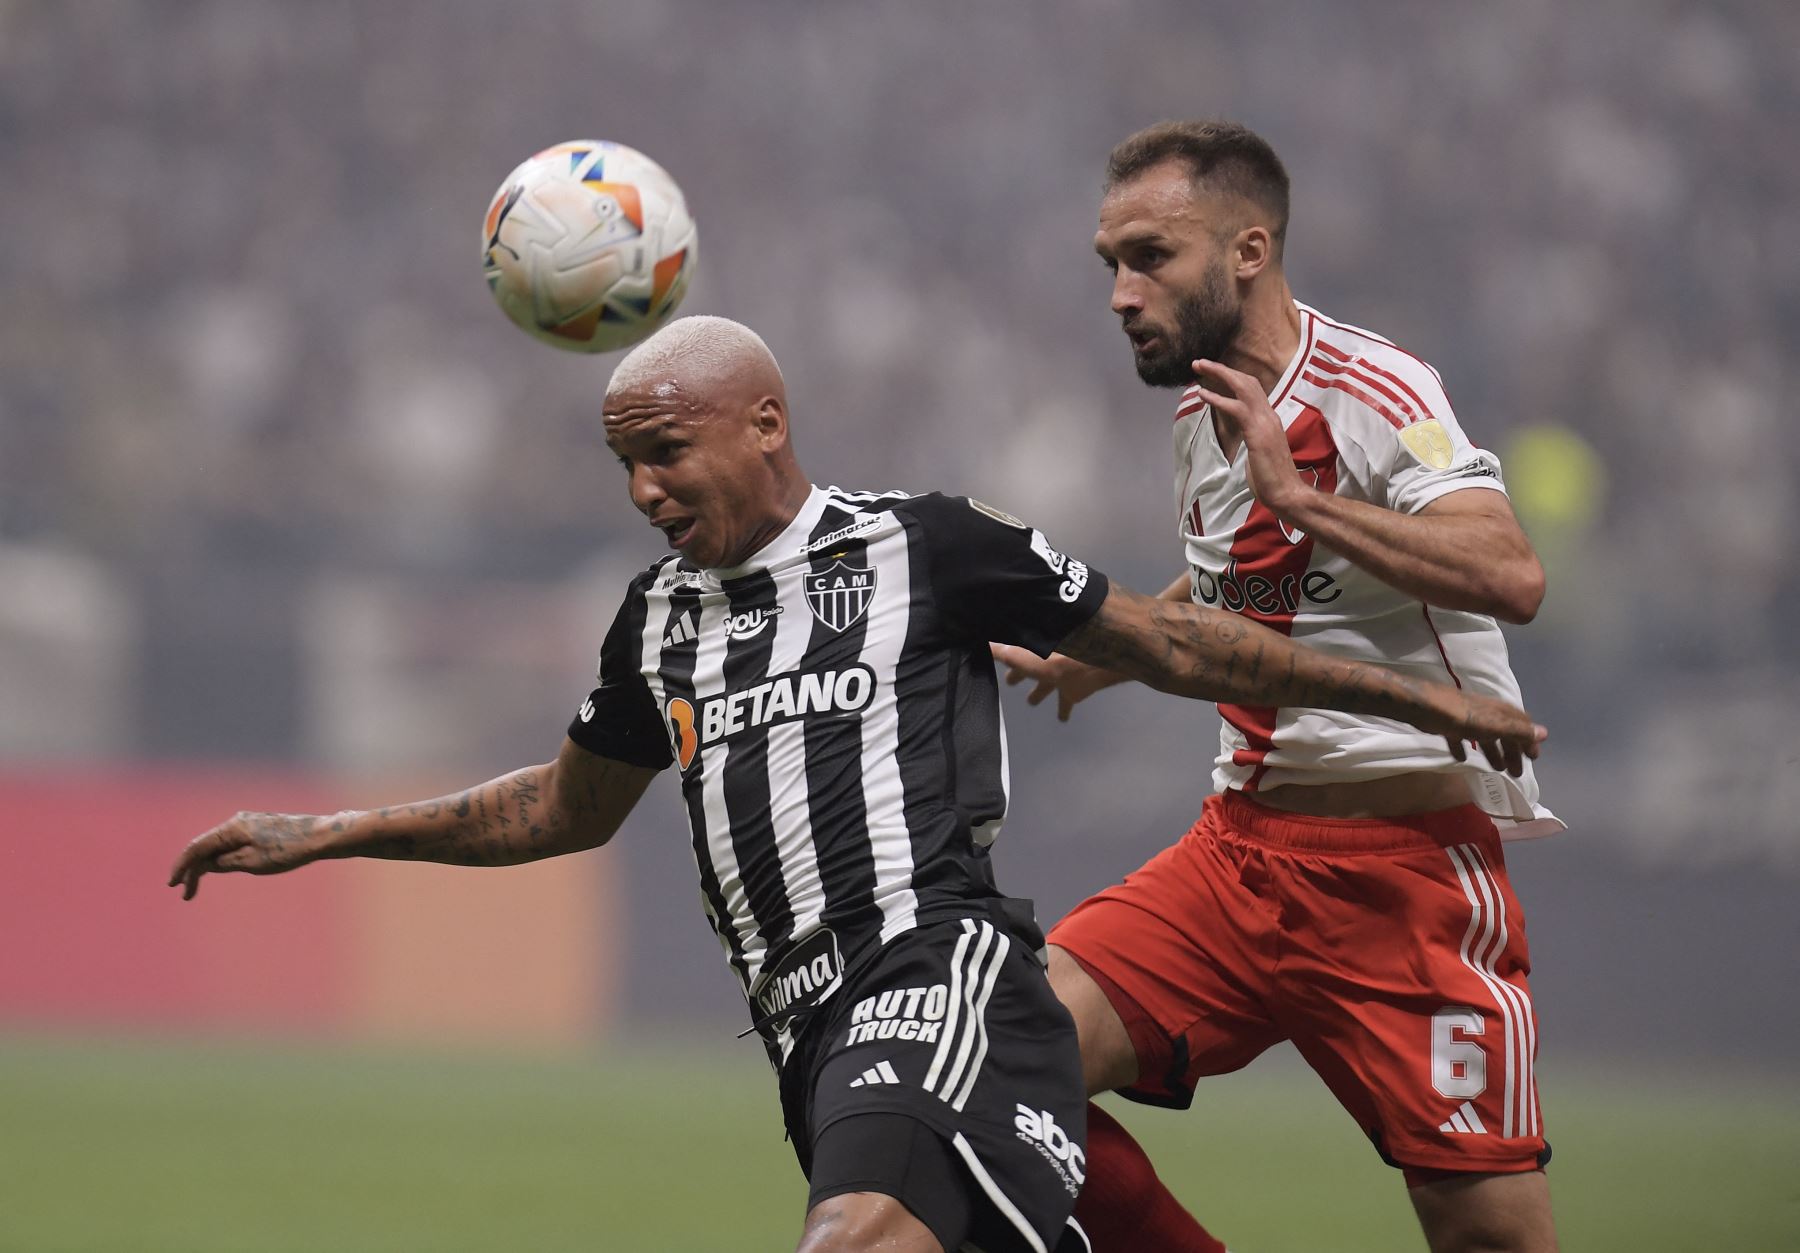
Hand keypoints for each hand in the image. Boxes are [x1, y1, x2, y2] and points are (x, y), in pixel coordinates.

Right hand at [167, 812, 327, 899]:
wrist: (321, 836)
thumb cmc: (289, 850)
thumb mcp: (252, 862)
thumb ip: (226, 862)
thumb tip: (207, 864)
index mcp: (233, 827)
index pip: (198, 847)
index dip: (183, 866)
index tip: (173, 884)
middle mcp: (237, 822)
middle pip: (206, 847)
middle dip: (193, 869)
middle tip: (185, 894)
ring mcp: (248, 825)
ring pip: (218, 846)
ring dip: (206, 866)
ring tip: (195, 888)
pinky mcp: (258, 830)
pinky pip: (232, 845)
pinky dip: (221, 859)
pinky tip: (217, 871)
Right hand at [991, 643, 1121, 721]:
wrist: (1081, 666)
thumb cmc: (1047, 657)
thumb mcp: (1015, 653)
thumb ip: (998, 651)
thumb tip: (981, 644)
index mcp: (1030, 652)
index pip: (1014, 653)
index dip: (1005, 658)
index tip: (997, 662)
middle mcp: (1045, 662)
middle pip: (1030, 670)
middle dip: (1020, 675)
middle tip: (1010, 683)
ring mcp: (1059, 677)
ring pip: (1046, 685)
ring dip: (1039, 693)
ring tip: (1031, 702)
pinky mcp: (1071, 691)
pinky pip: (1065, 702)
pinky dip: (1063, 710)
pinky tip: (1062, 718)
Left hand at [1192, 358, 1307, 515]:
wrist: (1287, 494)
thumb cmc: (1272, 478)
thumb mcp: (1260, 452)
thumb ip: (1253, 438)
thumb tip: (1244, 434)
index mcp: (1270, 419)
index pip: (1252, 389)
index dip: (1233, 378)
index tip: (1214, 372)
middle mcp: (1269, 415)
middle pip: (1247, 381)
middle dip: (1222, 369)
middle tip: (1200, 362)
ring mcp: (1266, 423)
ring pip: (1243, 387)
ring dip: (1219, 374)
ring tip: (1199, 367)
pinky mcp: (1258, 434)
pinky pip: (1236, 408)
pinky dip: (1218, 398)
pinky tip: (1203, 394)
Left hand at [1434, 692, 1546, 777]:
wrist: (1422, 707)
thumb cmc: (1459, 716)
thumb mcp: (1491, 725)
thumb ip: (1516, 730)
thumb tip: (1544, 734)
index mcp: (1498, 713)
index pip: (1521, 725)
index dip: (1529, 741)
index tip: (1533, 759)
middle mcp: (1485, 714)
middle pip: (1504, 734)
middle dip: (1512, 752)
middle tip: (1516, 773)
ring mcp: (1466, 719)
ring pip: (1485, 737)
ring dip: (1493, 753)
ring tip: (1496, 769)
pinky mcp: (1448, 724)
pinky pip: (1460, 739)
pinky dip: (1464, 749)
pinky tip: (1462, 760)